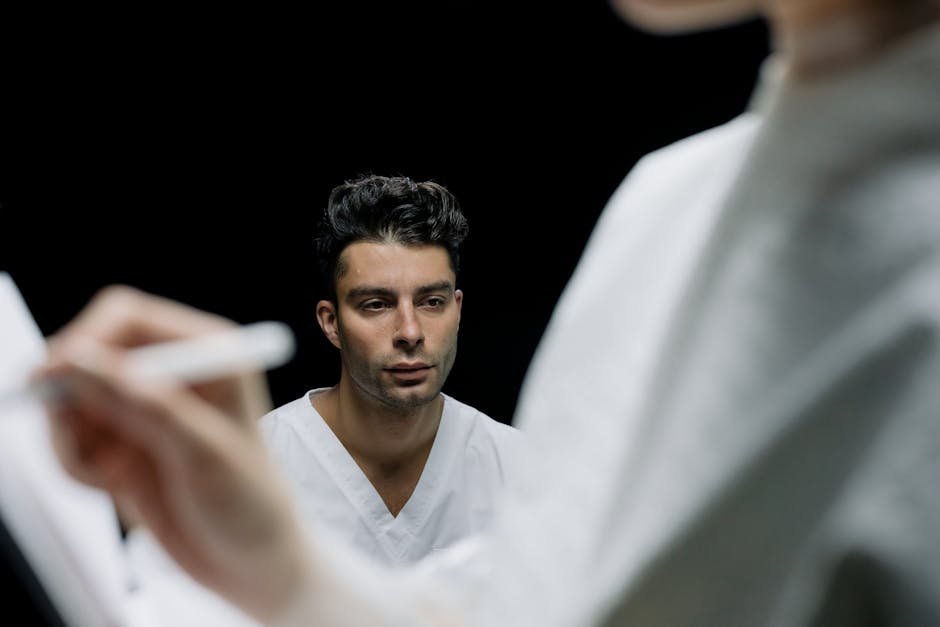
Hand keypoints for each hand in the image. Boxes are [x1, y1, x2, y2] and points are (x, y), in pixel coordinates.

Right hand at [34, 286, 307, 620]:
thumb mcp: (202, 451)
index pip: (128, 317)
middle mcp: (173, 371)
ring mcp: (143, 406)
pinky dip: (74, 463)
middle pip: (87, 355)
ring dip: (73, 441)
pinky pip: (70, 438)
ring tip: (109, 476)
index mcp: (209, 352)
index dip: (86, 341)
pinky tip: (110, 485)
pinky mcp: (122, 440)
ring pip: (71, 400)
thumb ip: (143, 403)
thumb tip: (81, 359)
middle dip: (73, 402)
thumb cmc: (250, 502)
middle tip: (81, 444)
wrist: (252, 561)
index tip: (56, 379)